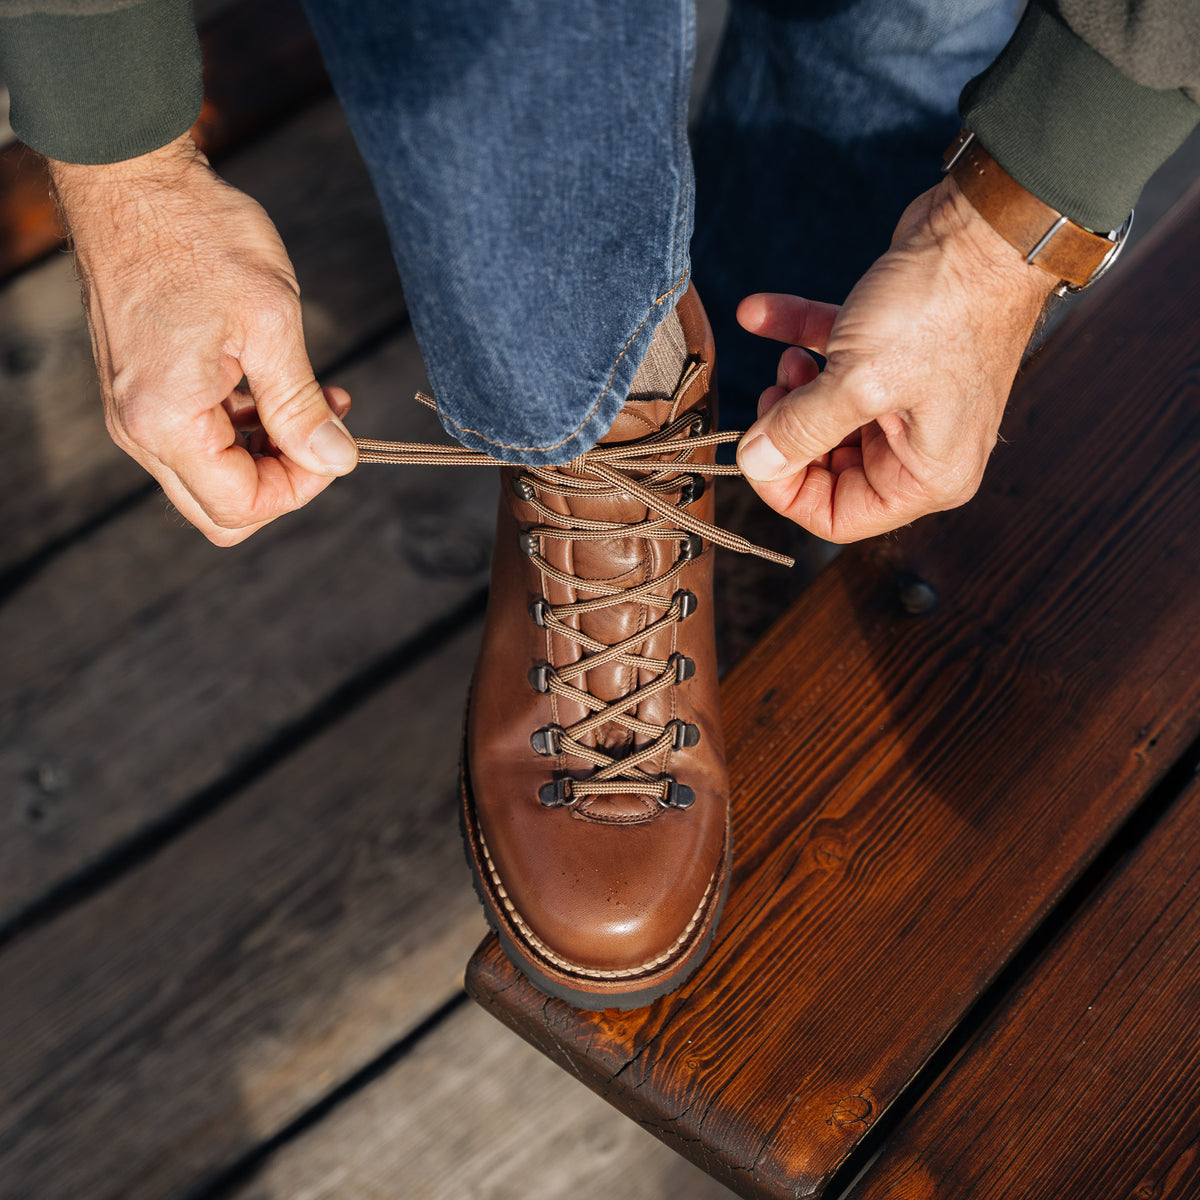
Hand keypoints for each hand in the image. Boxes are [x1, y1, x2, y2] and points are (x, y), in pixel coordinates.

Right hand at [49, 133, 356, 545]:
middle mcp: (140, 429)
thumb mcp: (271, 323)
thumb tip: (336, 461)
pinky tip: (283, 388)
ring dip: (272, 452)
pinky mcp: (146, 390)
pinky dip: (248, 429)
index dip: (300, 489)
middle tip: (325, 430)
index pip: (241, 507)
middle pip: (222, 509)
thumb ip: (301, 406)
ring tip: (319, 400)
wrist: (133, 179)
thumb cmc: (196, 237)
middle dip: (285, 482)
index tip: (336, 445)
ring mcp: (137, 411)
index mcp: (165, 421)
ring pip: (215, 477)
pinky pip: (201, 439)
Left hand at [735, 176, 1055, 542]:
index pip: (840, 516)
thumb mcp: (857, 381)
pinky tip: (759, 313)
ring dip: (792, 388)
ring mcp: (907, 401)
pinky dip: (797, 337)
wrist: (985, 222)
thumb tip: (754, 462)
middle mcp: (920, 447)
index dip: (787, 491)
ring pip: (826, 414)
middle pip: (828, 468)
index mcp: (928, 475)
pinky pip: (833, 360)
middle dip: (788, 434)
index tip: (755, 453)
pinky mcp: (893, 355)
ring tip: (786, 361)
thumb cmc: (943, 307)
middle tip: (771, 399)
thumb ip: (800, 429)